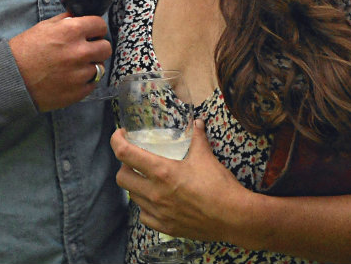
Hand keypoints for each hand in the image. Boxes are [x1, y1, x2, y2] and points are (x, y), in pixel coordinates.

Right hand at [10, 12, 110, 110]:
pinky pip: (92, 84)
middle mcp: (79, 52)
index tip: (92, 32)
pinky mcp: (77, 92)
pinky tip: (70, 78)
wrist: (10, 79)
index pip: (100, 25)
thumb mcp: (43, 27)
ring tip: (74, 66)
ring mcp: (79, 74)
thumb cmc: (24, 51)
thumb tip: (81, 17)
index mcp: (71, 31)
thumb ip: (66, 21)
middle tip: (85, 49)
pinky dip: (84, 81)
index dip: (95, 28)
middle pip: (106, 47)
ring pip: (100, 67)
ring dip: (90, 65)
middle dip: (97, 47)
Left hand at [112, 120, 245, 241]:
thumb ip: (197, 137)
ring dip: (135, 185)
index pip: (125, 153)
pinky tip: (155, 201)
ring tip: (146, 179)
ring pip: (132, 197)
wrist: (234, 217)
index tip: (120, 135)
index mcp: (162, 172)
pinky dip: (145, 206)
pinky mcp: (165, 227)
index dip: (116, 141)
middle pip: (121, 177)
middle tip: (135, 160)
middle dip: (124, 166)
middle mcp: (155, 193)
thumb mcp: (206, 157)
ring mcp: (158, 212)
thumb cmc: (220, 186)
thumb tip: (197, 123)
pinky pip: (144, 216)